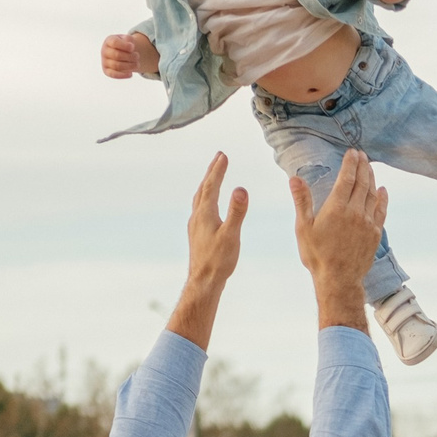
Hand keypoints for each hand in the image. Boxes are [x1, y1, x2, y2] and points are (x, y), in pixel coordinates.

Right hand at [102, 32, 159, 78]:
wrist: (123, 53)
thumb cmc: (126, 45)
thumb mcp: (128, 39)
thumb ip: (129, 40)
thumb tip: (130, 47)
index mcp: (109, 41)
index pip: (114, 43)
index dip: (125, 46)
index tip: (132, 47)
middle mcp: (104, 51)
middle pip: (117, 55)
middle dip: (130, 57)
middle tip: (138, 56)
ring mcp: (104, 61)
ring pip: (117, 66)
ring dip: (129, 66)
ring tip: (137, 64)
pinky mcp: (106, 71)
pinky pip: (113, 74)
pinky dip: (123, 75)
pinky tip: (131, 74)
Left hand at [166, 154, 248, 346]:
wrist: (203, 282)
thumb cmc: (219, 260)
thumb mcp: (232, 235)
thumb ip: (237, 212)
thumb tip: (241, 189)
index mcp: (205, 214)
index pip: (212, 186)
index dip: (218, 170)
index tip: (223, 155)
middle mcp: (197, 217)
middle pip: (203, 189)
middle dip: (212, 172)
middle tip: (219, 158)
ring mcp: (195, 226)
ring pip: (199, 199)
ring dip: (207, 185)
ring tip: (213, 177)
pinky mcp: (197, 235)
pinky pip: (200, 209)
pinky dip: (205, 199)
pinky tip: (207, 206)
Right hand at [291, 151, 388, 330]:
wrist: (339, 280)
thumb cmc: (317, 255)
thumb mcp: (303, 228)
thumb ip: (302, 201)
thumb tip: (294, 178)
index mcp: (337, 207)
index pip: (346, 178)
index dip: (350, 163)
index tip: (352, 152)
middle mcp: (355, 212)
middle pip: (362, 182)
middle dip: (362, 166)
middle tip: (362, 155)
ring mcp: (368, 223)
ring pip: (373, 194)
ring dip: (372, 179)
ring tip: (370, 168)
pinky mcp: (375, 234)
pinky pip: (381, 210)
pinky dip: (382, 198)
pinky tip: (382, 191)